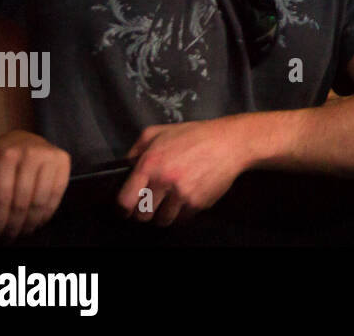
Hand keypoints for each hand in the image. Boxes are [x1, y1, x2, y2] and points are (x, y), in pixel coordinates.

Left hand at [0, 131, 69, 241]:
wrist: (26, 136)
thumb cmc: (2, 154)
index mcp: (7, 154)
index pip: (2, 197)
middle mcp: (31, 154)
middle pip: (21, 202)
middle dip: (13, 225)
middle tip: (8, 238)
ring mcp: (50, 157)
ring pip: (40, 201)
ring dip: (31, 223)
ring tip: (23, 232)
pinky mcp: (64, 161)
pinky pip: (57, 194)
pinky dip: (47, 212)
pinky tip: (38, 222)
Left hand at [118, 118, 249, 225]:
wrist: (229, 143)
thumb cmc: (194, 135)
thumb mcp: (159, 132)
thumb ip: (137, 149)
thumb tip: (126, 168)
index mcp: (149, 164)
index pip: (125, 200)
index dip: (123, 208)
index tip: (127, 209)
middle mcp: (164, 181)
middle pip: (142, 215)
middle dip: (144, 212)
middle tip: (150, 205)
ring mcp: (182, 194)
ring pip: (162, 220)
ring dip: (163, 214)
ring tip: (169, 204)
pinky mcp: (198, 203)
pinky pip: (182, 219)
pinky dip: (181, 213)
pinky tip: (185, 200)